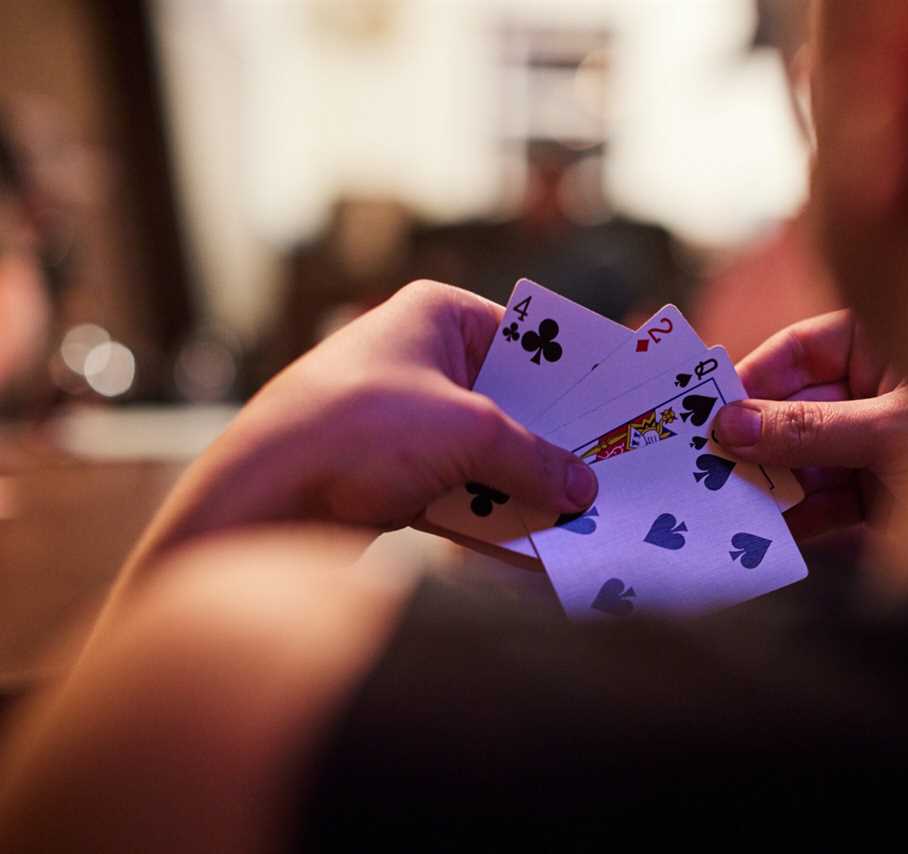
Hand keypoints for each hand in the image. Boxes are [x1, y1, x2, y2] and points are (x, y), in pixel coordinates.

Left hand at [136, 282, 597, 558]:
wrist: (258, 500)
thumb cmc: (358, 430)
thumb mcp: (468, 433)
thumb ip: (535, 457)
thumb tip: (585, 488)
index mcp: (435, 315)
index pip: (525, 337)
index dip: (573, 374)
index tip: (621, 406)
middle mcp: (419, 359)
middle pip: (510, 399)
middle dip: (555, 439)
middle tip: (613, 467)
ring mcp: (402, 419)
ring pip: (487, 450)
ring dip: (528, 483)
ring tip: (588, 512)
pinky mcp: (388, 474)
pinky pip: (459, 490)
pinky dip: (493, 514)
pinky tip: (538, 544)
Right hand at [712, 311, 907, 540]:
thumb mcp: (891, 430)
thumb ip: (809, 428)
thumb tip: (732, 425)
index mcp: (883, 348)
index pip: (799, 350)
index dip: (752, 378)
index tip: (710, 411)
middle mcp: (872, 391)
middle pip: (791, 408)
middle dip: (753, 441)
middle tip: (706, 465)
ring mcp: (872, 444)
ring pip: (801, 460)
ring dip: (768, 485)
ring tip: (729, 506)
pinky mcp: (877, 495)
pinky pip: (824, 503)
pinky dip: (798, 519)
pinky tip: (769, 534)